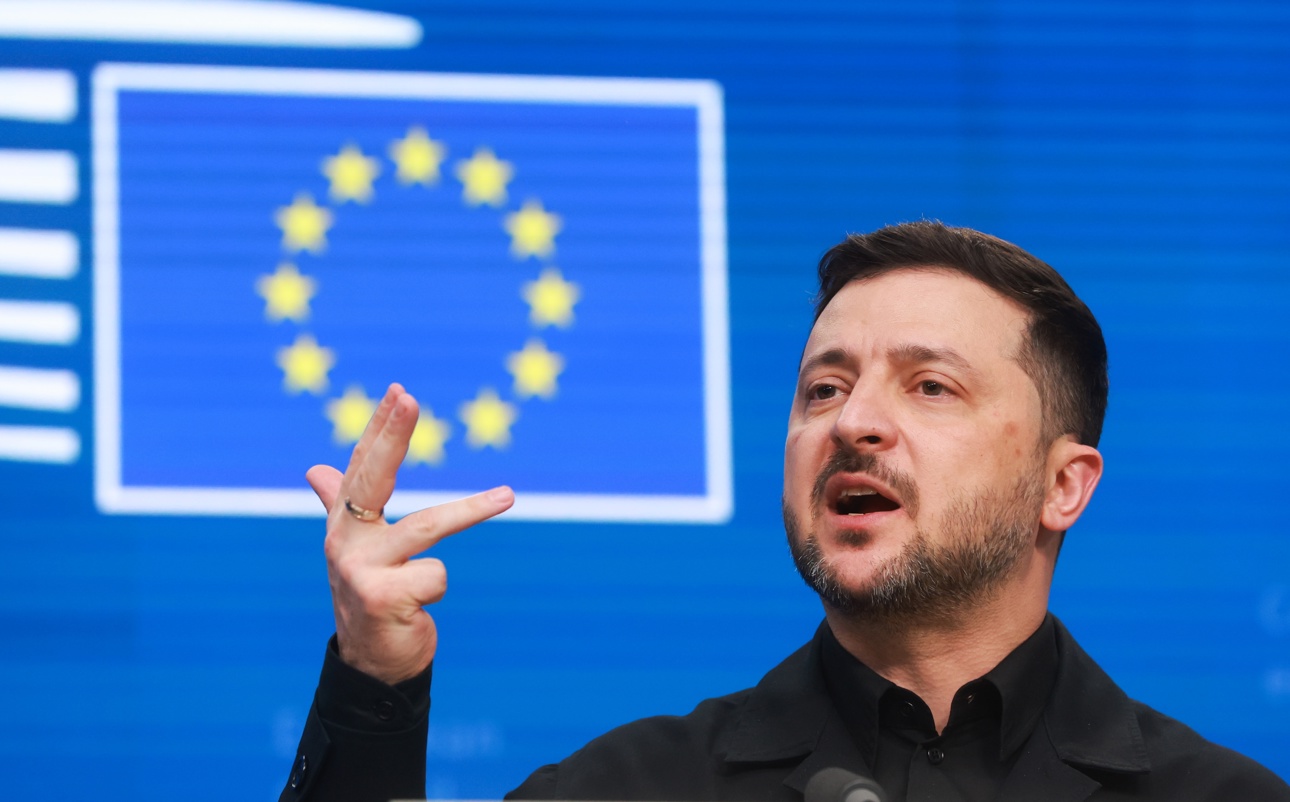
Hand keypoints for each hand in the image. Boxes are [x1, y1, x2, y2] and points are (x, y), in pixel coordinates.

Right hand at [306, 383, 514, 683]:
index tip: (400, 390)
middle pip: (372, 478)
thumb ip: (338, 505)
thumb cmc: (369, 596)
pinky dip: (438, 586)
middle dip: (392, 436)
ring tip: (508, 495)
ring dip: (472, 509)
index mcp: (343, 522)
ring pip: (427, 527)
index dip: (380, 427)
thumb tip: (314, 469)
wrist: (369, 664)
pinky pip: (436, 575)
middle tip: (409, 398)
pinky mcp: (380, 599)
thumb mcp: (355, 548)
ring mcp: (359, 570)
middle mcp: (344, 540)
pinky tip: (420, 606)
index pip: (362, 465)